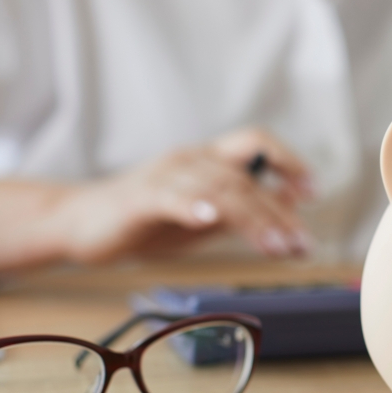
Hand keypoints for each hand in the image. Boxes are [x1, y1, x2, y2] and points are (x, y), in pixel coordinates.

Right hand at [0, 129, 314, 275]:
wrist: (78, 224)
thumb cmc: (144, 220)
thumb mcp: (203, 215)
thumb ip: (241, 210)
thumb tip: (290, 207)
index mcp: (207, 161)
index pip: (256, 146)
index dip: (288, 161)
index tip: (313, 191)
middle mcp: (190, 160)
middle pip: (245, 175)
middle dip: (278, 210)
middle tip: (300, 244)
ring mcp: (165, 176)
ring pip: (218, 188)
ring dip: (253, 218)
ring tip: (276, 246)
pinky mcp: (139, 198)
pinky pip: (170, 196)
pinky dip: (192, 205)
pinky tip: (208, 217)